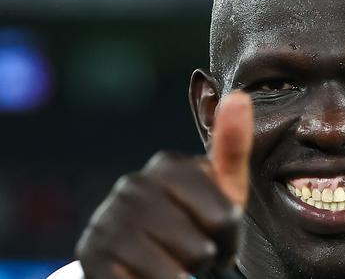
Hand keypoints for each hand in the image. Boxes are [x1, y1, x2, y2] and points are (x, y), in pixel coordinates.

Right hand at [75, 91, 253, 278]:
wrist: (143, 257)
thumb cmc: (195, 218)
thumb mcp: (222, 187)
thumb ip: (233, 145)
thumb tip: (240, 96)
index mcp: (169, 166)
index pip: (224, 218)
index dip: (229, 238)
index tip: (218, 234)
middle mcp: (133, 187)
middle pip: (200, 246)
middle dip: (205, 258)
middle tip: (194, 252)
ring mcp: (107, 220)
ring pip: (173, 271)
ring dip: (181, 276)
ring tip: (175, 264)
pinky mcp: (91, 255)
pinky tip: (150, 275)